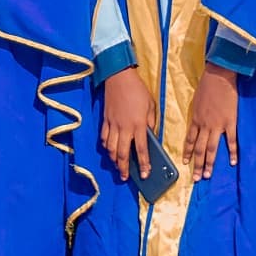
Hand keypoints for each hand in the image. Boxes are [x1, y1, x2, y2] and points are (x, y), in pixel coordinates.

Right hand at [98, 66, 152, 183]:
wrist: (119, 78)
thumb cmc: (138, 90)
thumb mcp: (151, 105)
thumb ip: (151, 122)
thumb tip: (150, 134)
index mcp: (139, 124)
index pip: (142, 149)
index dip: (144, 164)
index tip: (145, 174)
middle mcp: (124, 128)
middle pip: (123, 153)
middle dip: (124, 168)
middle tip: (125, 177)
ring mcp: (113, 125)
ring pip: (111, 148)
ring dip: (113, 160)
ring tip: (117, 166)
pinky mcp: (105, 120)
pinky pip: (104, 138)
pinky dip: (106, 146)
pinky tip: (109, 150)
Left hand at [181, 65, 237, 180]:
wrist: (219, 77)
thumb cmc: (207, 86)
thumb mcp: (196, 101)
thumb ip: (197, 114)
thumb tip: (197, 122)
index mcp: (195, 120)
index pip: (189, 140)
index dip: (187, 152)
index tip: (185, 163)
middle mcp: (204, 125)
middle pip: (199, 149)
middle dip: (197, 164)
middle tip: (196, 178)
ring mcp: (217, 125)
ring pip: (212, 148)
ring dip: (210, 163)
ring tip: (208, 175)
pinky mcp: (230, 123)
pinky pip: (231, 141)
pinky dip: (232, 152)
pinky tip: (233, 162)